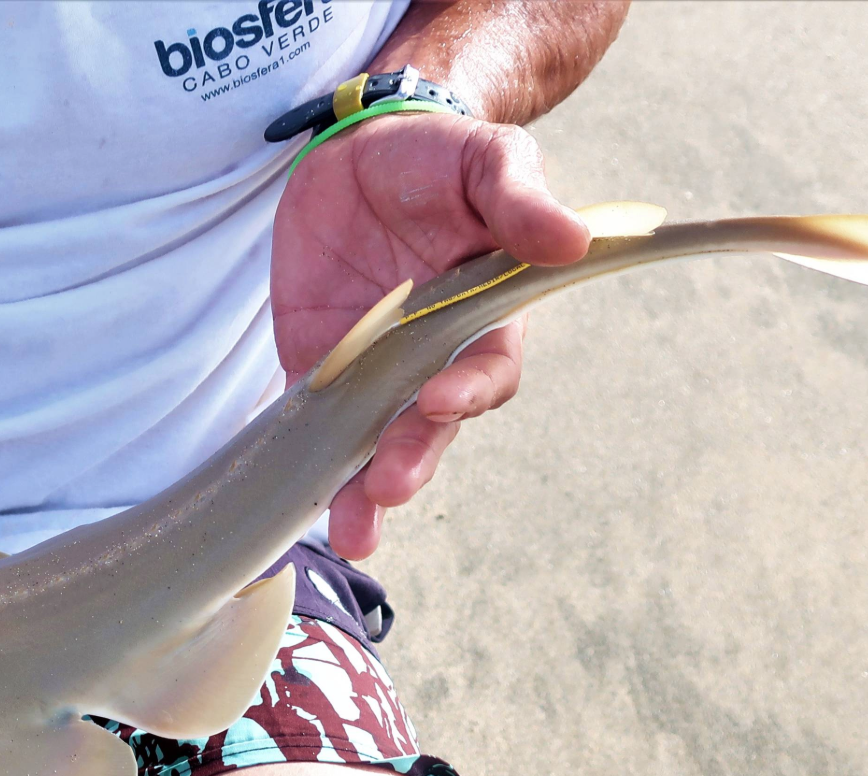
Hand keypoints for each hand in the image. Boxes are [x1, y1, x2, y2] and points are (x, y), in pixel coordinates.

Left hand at [272, 111, 591, 557]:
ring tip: (353, 534)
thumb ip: (518, 197)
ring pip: (376, 444)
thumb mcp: (483, 159)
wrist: (362, 150)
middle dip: (411, 459)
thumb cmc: (439, 158)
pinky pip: (314, 426)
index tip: (440, 397)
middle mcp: (436, 360)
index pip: (488, 370)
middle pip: (431, 426)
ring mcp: (377, 373)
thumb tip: (572, 239)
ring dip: (364, 490)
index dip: (469, 389)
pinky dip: (307, 464)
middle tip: (388, 489)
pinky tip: (295, 499)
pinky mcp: (321, 372)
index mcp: (487, 317)